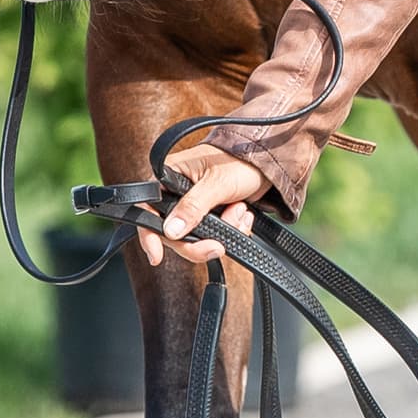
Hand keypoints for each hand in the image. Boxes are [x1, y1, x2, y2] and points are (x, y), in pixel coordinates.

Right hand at [149, 149, 270, 268]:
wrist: (268, 163)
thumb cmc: (240, 161)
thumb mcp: (217, 183)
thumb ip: (193, 207)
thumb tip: (170, 231)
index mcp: (169, 176)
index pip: (149, 208)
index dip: (150, 235)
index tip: (156, 257)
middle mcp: (176, 193)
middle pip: (173, 233)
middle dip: (200, 241)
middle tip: (218, 246)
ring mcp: (193, 206)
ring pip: (196, 237)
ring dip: (221, 232)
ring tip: (238, 211)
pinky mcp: (209, 215)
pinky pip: (213, 236)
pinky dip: (231, 231)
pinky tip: (242, 214)